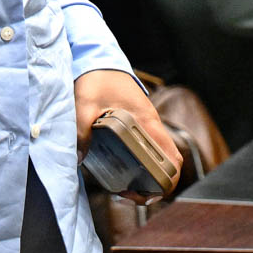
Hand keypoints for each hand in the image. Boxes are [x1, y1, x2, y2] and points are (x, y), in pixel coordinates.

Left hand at [74, 68, 182, 203]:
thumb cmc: (97, 79)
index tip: (142, 192)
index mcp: (147, 123)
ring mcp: (147, 125)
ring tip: (121, 186)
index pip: (173, 160)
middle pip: (168, 164)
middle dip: (153, 186)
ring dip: (146, 177)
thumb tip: (79, 158)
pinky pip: (147, 149)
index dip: (166, 183)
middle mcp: (152, 126)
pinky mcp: (138, 124)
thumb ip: (81, 131)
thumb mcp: (85, 104)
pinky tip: (118, 168)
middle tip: (127, 193)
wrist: (99, 58)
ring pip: (158, 158)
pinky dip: (140, 164)